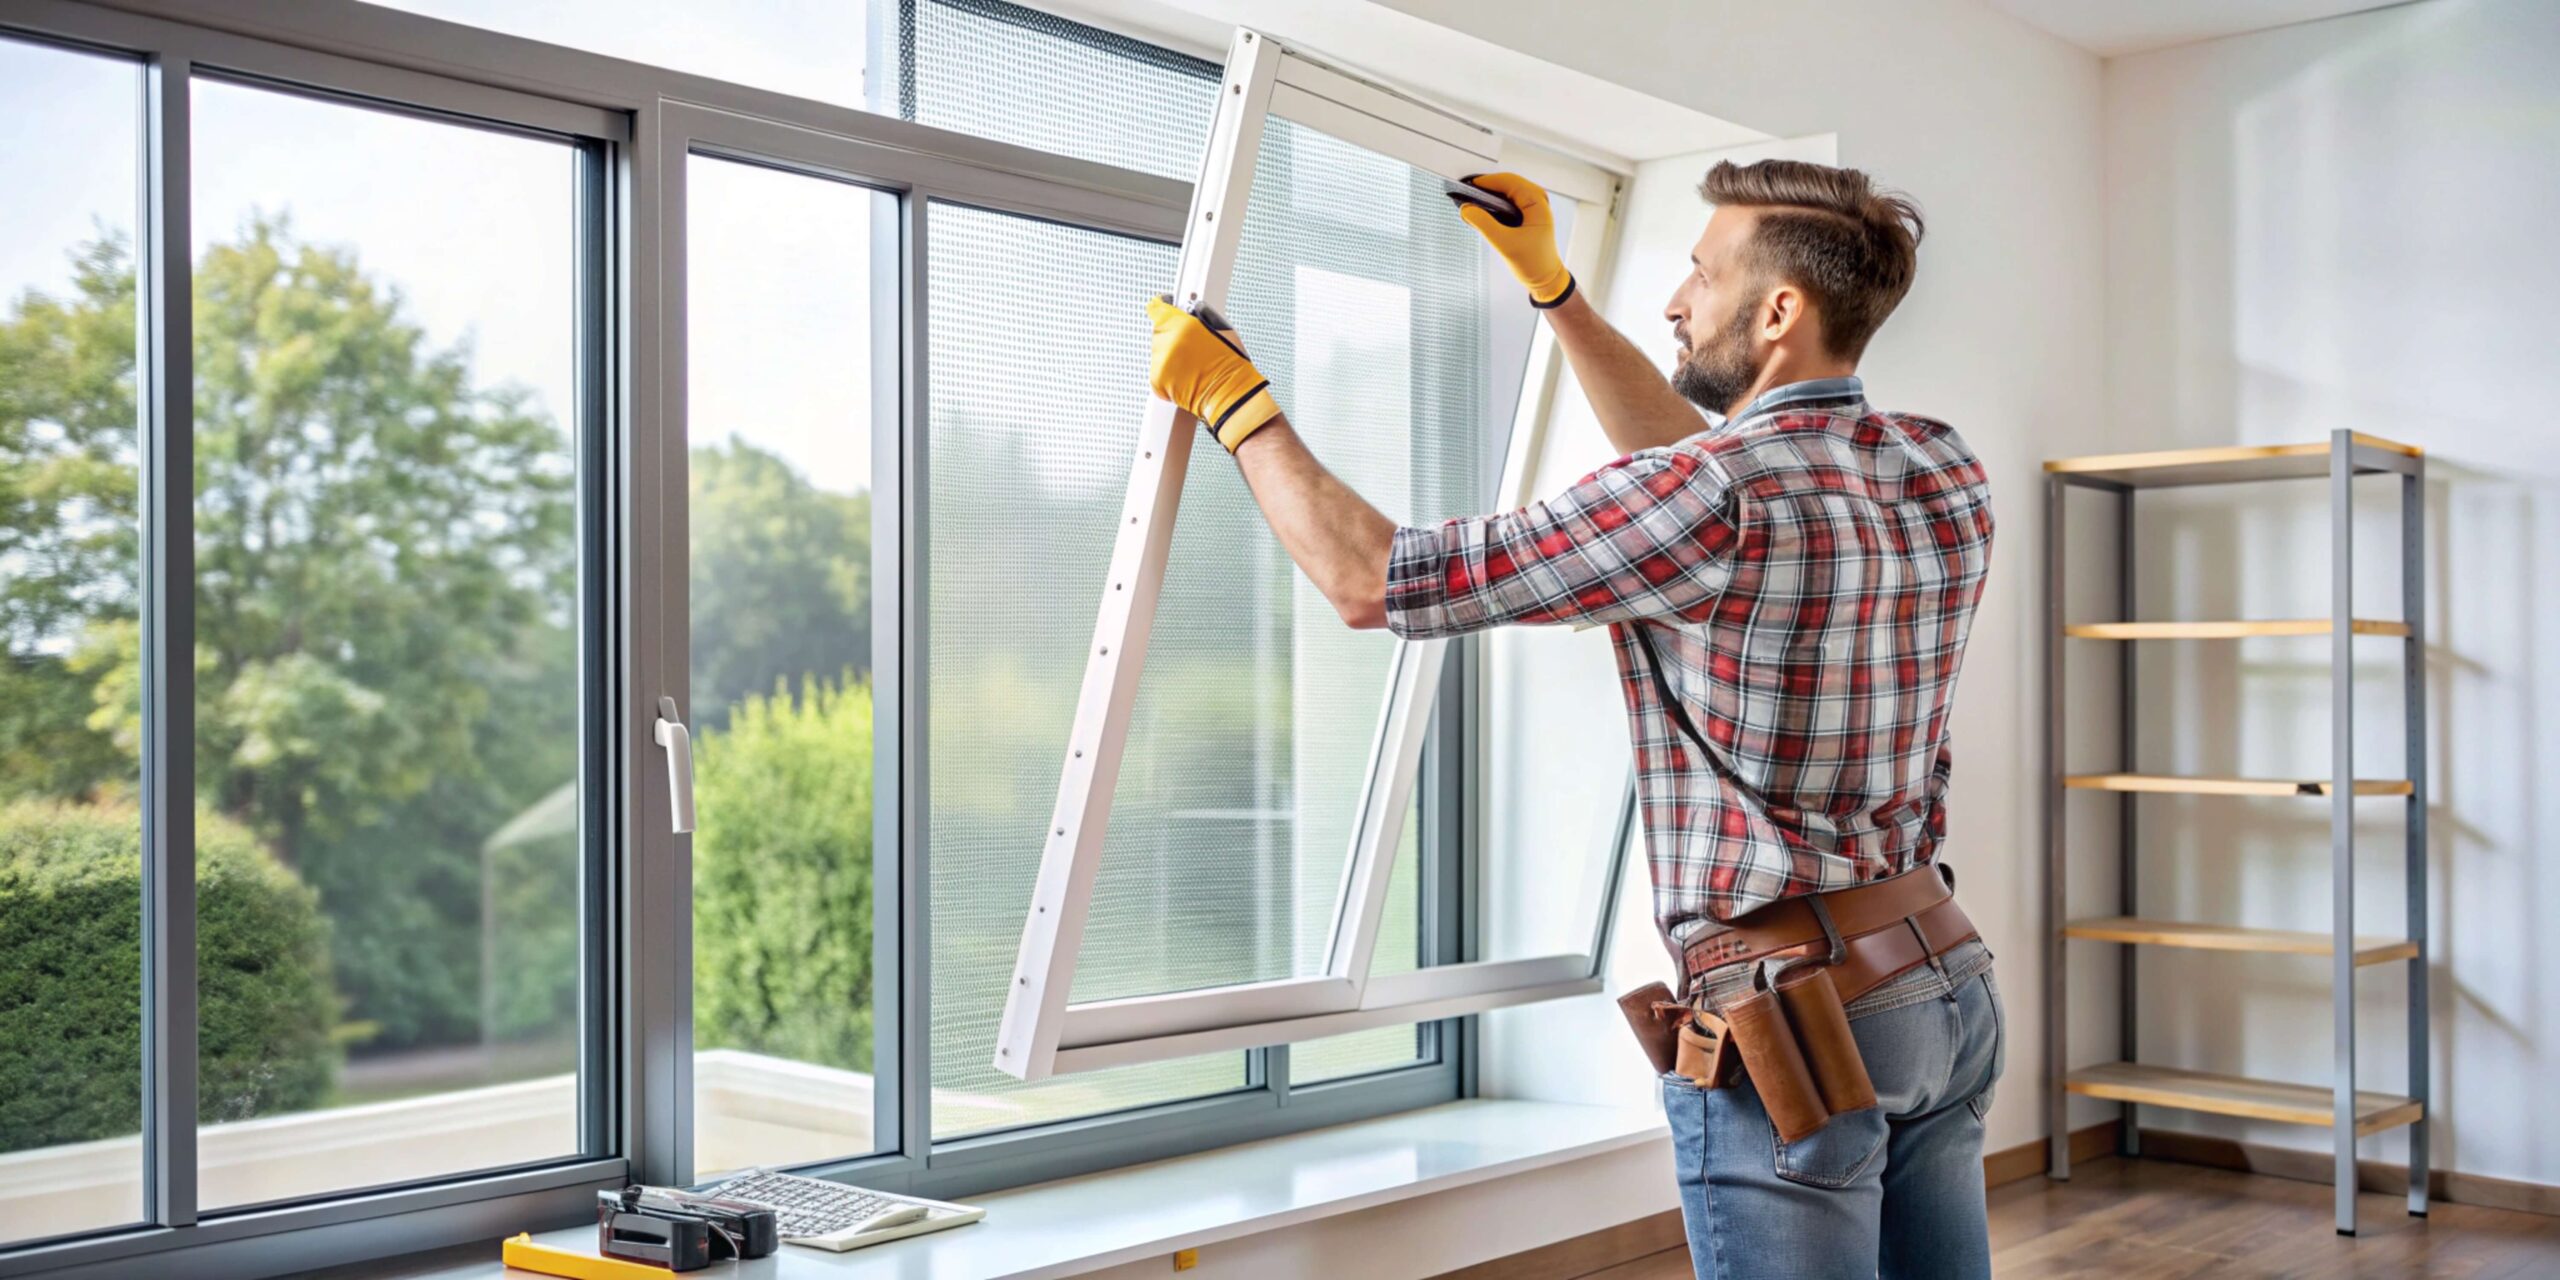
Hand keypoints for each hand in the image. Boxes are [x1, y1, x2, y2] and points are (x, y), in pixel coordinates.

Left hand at [1147, 296, 1280, 452]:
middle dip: (1172, 334)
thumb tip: (1190, 309)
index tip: (1166, 307)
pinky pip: (1158, 369)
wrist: (1229, 396)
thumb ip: (1200, 315)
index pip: (1157, 308)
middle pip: (1159, 330)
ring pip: (1158, 350)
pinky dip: (1169, 371)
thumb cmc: (1230, 366)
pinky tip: (1187, 374)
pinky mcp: (1157, 380)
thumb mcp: (1223, 329)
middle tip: (1193, 345)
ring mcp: (1160, 363)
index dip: (1162, 307)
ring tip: (1193, 362)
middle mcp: (1167, 342)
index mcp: (1182, 325)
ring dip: (1171, 353)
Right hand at [1452, 172, 1573, 307]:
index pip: (1509, 182)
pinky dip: (1493, 204)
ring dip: (1489, 195)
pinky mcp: (1526, 214)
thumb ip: (1484, 224)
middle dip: (1487, 187)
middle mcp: (1537, 201)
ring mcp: (1532, 206)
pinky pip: (1507, 201)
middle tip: (1466, 193)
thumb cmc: (1533, 263)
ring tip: (1471, 202)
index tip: (1468, 185)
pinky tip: (1481, 211)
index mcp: (1538, 204)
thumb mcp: (1505, 244)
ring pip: (1506, 192)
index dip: (1487, 181)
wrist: (1544, 278)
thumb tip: (1466, 209)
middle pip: (1507, 184)